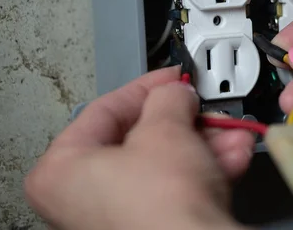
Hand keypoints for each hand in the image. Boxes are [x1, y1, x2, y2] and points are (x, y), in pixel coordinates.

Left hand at [24, 67, 253, 229]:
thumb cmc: (160, 208)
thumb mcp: (165, 128)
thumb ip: (168, 97)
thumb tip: (175, 93)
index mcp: (60, 172)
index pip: (104, 111)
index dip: (146, 87)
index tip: (172, 79)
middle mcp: (82, 199)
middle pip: (140, 139)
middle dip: (184, 121)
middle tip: (201, 107)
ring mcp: (116, 218)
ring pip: (165, 164)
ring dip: (204, 144)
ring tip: (228, 132)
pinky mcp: (150, 229)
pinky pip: (176, 189)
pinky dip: (205, 170)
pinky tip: (231, 156)